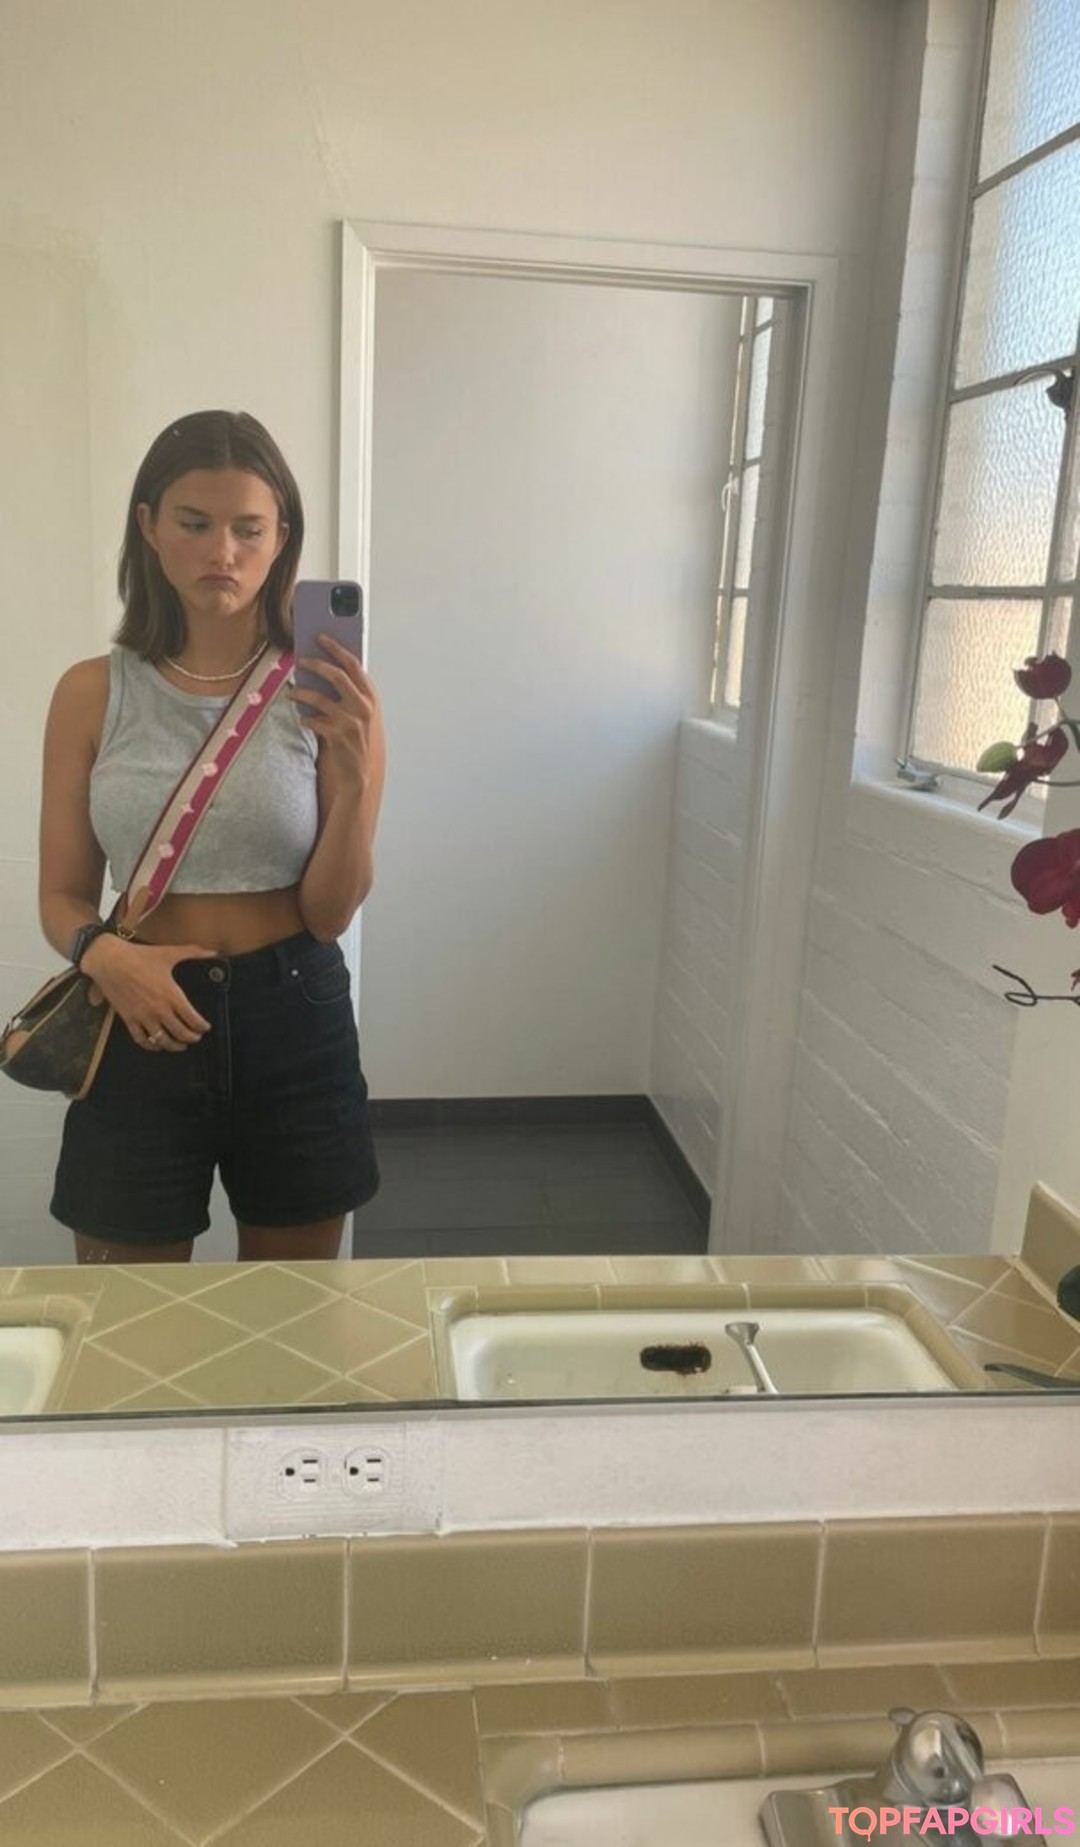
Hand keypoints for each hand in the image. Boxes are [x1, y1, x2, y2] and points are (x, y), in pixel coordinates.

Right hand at [79, 935, 213, 1052]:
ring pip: (163, 1041)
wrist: (110, 960)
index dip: (202, 1027)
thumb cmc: (140, 956)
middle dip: (191, 1038)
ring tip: (180, 1046)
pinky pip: (141, 1040)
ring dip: (174, 1046)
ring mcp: (143, 1016)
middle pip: (181, 1033)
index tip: (205, 1028)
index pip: (193, 1019)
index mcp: (172, 995)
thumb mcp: (169, 953)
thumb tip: (213, 952)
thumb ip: (193, 953)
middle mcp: (159, 1010)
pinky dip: (151, 1046)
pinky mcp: (129, 1019)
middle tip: (196, 1038)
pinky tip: (157, 1046)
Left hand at [288, 635, 379, 788]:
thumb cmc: (361, 740)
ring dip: (301, 693)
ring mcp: (350, 721)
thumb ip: (352, 694)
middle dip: (316, 664)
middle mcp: (363, 706)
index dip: (336, 648)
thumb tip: (326, 671)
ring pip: (318, 698)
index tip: (322, 637)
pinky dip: (306, 719)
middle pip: (336, 675)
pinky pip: (313, 721)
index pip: (354, 664)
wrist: (362, 773)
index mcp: (371, 696)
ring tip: (292, 693)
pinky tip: (304, 720)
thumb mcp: (364, 714)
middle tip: (301, 660)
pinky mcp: (337, 735)